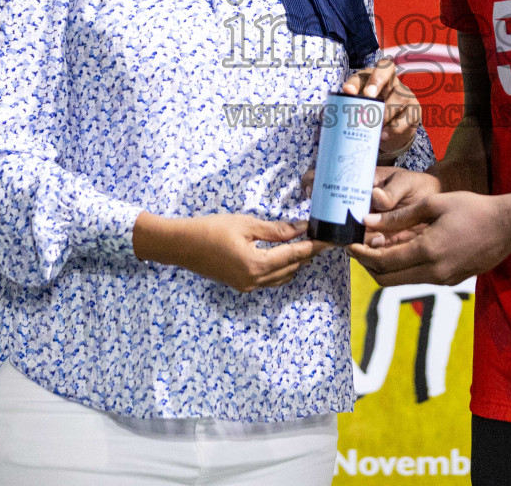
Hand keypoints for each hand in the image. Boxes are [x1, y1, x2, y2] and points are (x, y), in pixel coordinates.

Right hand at [134, 213, 330, 292]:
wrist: (181, 245)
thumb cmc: (211, 230)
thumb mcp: (246, 224)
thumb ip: (275, 229)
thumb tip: (300, 228)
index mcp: (257, 265)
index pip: (294, 255)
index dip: (314, 246)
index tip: (329, 240)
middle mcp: (254, 280)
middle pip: (291, 268)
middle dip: (307, 254)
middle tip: (321, 239)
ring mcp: (247, 285)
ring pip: (281, 277)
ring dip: (295, 262)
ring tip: (306, 245)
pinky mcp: (240, 285)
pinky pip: (269, 280)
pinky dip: (280, 269)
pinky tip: (284, 256)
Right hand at [296, 165, 440, 246]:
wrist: (436, 207)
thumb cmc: (418, 187)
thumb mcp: (406, 183)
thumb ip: (392, 191)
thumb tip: (376, 197)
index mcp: (359, 182)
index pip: (328, 177)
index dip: (313, 181)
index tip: (310, 188)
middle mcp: (356, 202)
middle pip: (329, 207)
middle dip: (326, 216)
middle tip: (340, 221)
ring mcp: (363, 221)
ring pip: (343, 230)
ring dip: (348, 236)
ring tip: (373, 238)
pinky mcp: (373, 238)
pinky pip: (361, 245)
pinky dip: (365, 248)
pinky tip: (379, 245)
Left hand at [342, 57, 420, 157]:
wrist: (389, 133)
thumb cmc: (367, 117)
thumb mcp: (355, 111)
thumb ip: (343, 110)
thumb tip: (326, 116)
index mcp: (371, 77)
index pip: (365, 72)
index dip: (356, 81)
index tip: (347, 91)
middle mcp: (389, 80)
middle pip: (384, 73)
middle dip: (376, 82)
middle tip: (368, 96)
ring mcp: (404, 93)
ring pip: (395, 99)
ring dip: (383, 115)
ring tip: (373, 128)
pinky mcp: (414, 109)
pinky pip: (405, 118)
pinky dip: (393, 129)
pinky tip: (383, 136)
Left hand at [349, 192, 510, 285]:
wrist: (508, 226)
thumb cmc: (472, 209)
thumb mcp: (434, 205)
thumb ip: (398, 217)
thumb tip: (368, 221)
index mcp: (427, 252)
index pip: (383, 262)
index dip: (362, 254)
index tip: (349, 244)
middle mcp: (434, 272)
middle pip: (387, 280)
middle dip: (368, 265)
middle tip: (359, 248)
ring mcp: (443, 280)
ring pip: (402, 281)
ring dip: (386, 267)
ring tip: (378, 245)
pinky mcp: (451, 280)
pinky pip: (418, 277)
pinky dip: (404, 266)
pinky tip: (403, 247)